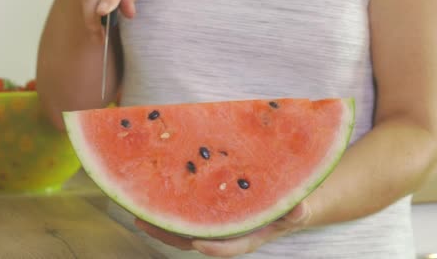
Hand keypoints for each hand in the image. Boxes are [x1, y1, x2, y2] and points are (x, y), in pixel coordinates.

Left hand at [134, 201, 311, 257]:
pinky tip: (152, 189)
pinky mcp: (206, 207)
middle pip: (194, 237)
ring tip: (137, 210)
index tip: (198, 242)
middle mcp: (225, 231)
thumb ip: (298, 210)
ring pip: (184, 225)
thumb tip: (299, 207)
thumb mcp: (298, 208)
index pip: (228, 245)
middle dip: (169, 232)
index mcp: (247, 235)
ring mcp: (214, 220)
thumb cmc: (291, 206)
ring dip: (161, 219)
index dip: (214, 246)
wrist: (283, 199)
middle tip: (145, 222)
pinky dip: (169, 202)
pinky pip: (185, 208)